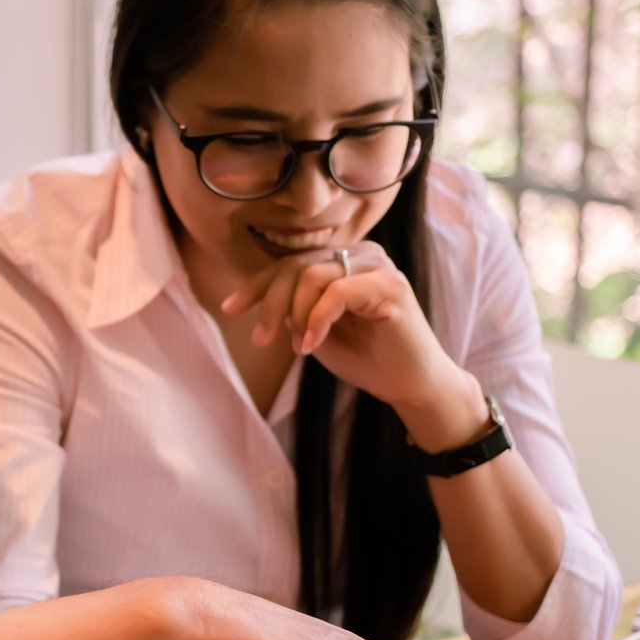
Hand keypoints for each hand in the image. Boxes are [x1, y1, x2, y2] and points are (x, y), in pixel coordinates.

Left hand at [218, 242, 459, 416]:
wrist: (410, 385)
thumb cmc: (366, 358)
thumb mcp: (315, 331)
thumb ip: (293, 309)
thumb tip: (262, 296)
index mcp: (344, 261)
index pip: (291, 263)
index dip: (257, 285)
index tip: (230, 307)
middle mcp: (361, 255)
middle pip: (296, 265)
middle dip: (270, 302)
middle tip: (261, 339)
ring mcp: (378, 266)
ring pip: (312, 274)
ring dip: (295, 314)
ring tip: (299, 347)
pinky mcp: (390, 286)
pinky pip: (337, 291)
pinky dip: (317, 319)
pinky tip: (312, 344)